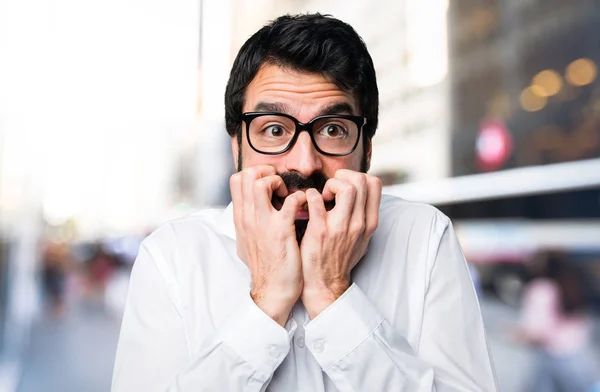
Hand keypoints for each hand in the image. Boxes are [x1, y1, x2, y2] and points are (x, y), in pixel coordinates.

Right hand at [230, 165, 306, 325]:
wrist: (272, 290)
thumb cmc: (266, 266)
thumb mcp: (248, 240)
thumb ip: (249, 221)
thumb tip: (252, 208)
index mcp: (241, 218)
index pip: (237, 180)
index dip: (255, 173)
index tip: (270, 182)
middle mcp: (248, 217)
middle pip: (246, 176)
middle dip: (266, 172)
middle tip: (280, 184)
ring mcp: (263, 223)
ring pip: (260, 183)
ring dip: (278, 182)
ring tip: (288, 194)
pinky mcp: (281, 231)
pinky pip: (291, 202)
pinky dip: (301, 198)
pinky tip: (305, 207)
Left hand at [300, 169, 381, 317]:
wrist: (325, 284)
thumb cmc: (340, 260)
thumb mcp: (362, 239)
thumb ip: (363, 218)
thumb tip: (361, 196)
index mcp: (369, 223)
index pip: (374, 184)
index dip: (357, 177)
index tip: (344, 188)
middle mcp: (358, 223)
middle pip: (361, 181)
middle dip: (342, 177)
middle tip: (330, 189)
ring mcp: (340, 227)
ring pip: (347, 188)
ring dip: (330, 185)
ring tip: (322, 197)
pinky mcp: (320, 231)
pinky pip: (315, 199)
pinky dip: (309, 195)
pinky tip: (307, 205)